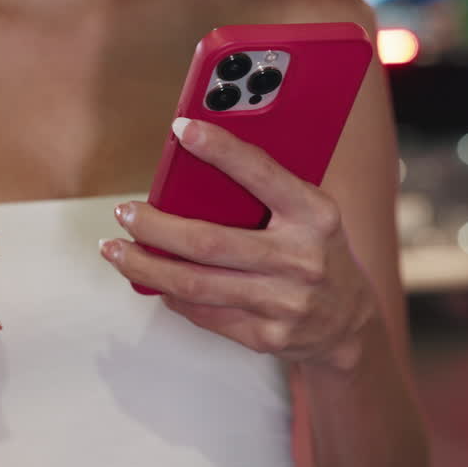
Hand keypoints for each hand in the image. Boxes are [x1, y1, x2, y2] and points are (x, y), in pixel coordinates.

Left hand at [102, 118, 375, 370]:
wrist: (350, 322)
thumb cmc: (318, 253)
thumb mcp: (311, 215)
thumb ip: (268, 195)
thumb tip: (193, 175)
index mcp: (315, 216)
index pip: (262, 174)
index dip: (221, 149)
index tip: (183, 129)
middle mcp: (301, 259)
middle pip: (208, 242)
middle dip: (155, 227)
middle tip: (125, 213)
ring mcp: (284, 303)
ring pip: (195, 284)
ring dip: (146, 267)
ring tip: (117, 251)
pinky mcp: (268, 337)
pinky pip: (204, 314)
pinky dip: (171, 295)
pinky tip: (153, 280)